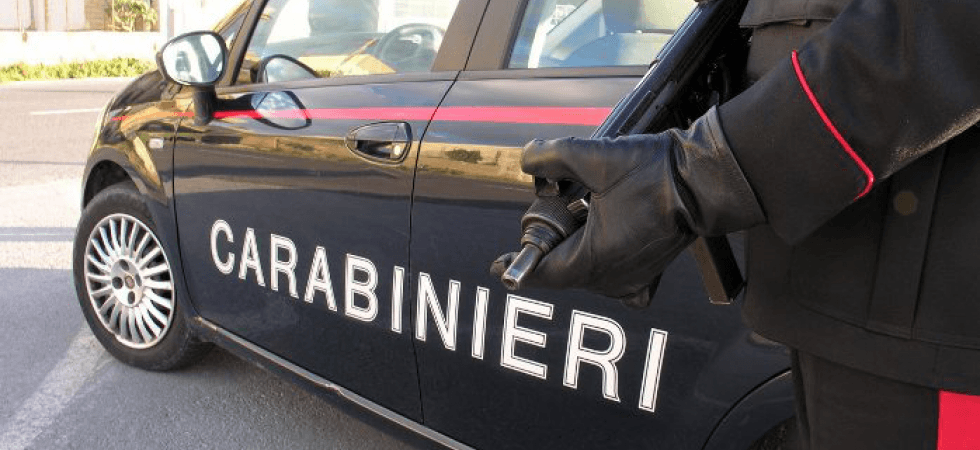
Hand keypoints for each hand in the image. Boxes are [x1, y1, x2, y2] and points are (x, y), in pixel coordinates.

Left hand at [491, 107, 763, 300]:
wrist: (704, 180)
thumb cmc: (655, 173)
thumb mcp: (593, 157)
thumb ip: (551, 156)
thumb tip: (527, 158)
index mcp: (595, 259)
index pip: (543, 273)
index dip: (517, 266)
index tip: (498, 264)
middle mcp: (614, 278)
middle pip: (563, 269)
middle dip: (552, 241)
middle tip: (555, 208)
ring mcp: (633, 279)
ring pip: (586, 271)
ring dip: (576, 246)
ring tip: (584, 211)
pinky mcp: (649, 273)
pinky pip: (615, 277)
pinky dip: (602, 258)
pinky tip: (604, 234)